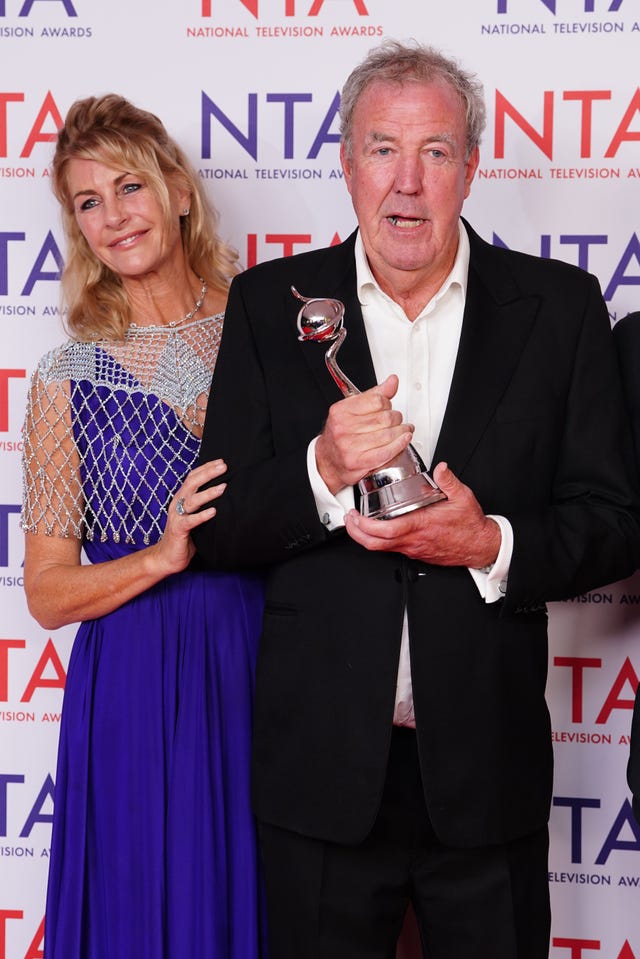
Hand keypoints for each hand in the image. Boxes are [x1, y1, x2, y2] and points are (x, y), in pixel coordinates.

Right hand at [154, 459, 227, 574]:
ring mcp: (177, 516)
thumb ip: (202, 504)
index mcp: (181, 498)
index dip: (206, 468)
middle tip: (224, 467)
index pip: (193, 477)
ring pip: (192, 500)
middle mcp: (178, 504)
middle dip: (208, 474)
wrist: (166, 557)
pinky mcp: (178, 530)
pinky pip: (190, 521)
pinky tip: (213, 512)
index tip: (221, 462)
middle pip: (192, 483)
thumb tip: (222, 492)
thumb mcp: (193, 515)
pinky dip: (202, 516)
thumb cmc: (184, 536)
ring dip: (208, 493)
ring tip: (223, 488)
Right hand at [315, 374, 413, 494]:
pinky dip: (399, 445)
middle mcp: (343, 428)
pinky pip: (386, 452)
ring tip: (404, 430)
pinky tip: (404, 439)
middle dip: (396, 418)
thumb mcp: (353, 409)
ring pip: (388, 434)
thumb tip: (392, 381)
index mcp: (341, 411)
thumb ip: (374, 395)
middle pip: (385, 418)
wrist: (328, 461)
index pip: (376, 400)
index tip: (388, 406)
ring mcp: (350, 446)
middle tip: (396, 420)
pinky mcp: (358, 462)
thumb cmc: (341, 434)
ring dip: (402, 432)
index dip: (387, 403)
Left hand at [344, 462, 501, 567]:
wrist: (480, 546)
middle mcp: (413, 540)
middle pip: (375, 544)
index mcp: (420, 526)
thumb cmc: (470, 526)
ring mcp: (413, 548)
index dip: (364, 526)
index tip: (355, 515)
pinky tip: (378, 528)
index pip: (385, 531)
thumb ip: (448, 480)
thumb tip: (440, 468)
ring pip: (381, 548)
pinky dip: (379, 539)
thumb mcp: (463, 497)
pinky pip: (391, 548)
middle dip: (356, 533)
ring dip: (365, 537)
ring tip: (358, 522)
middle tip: (350, 519)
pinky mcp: (415, 551)